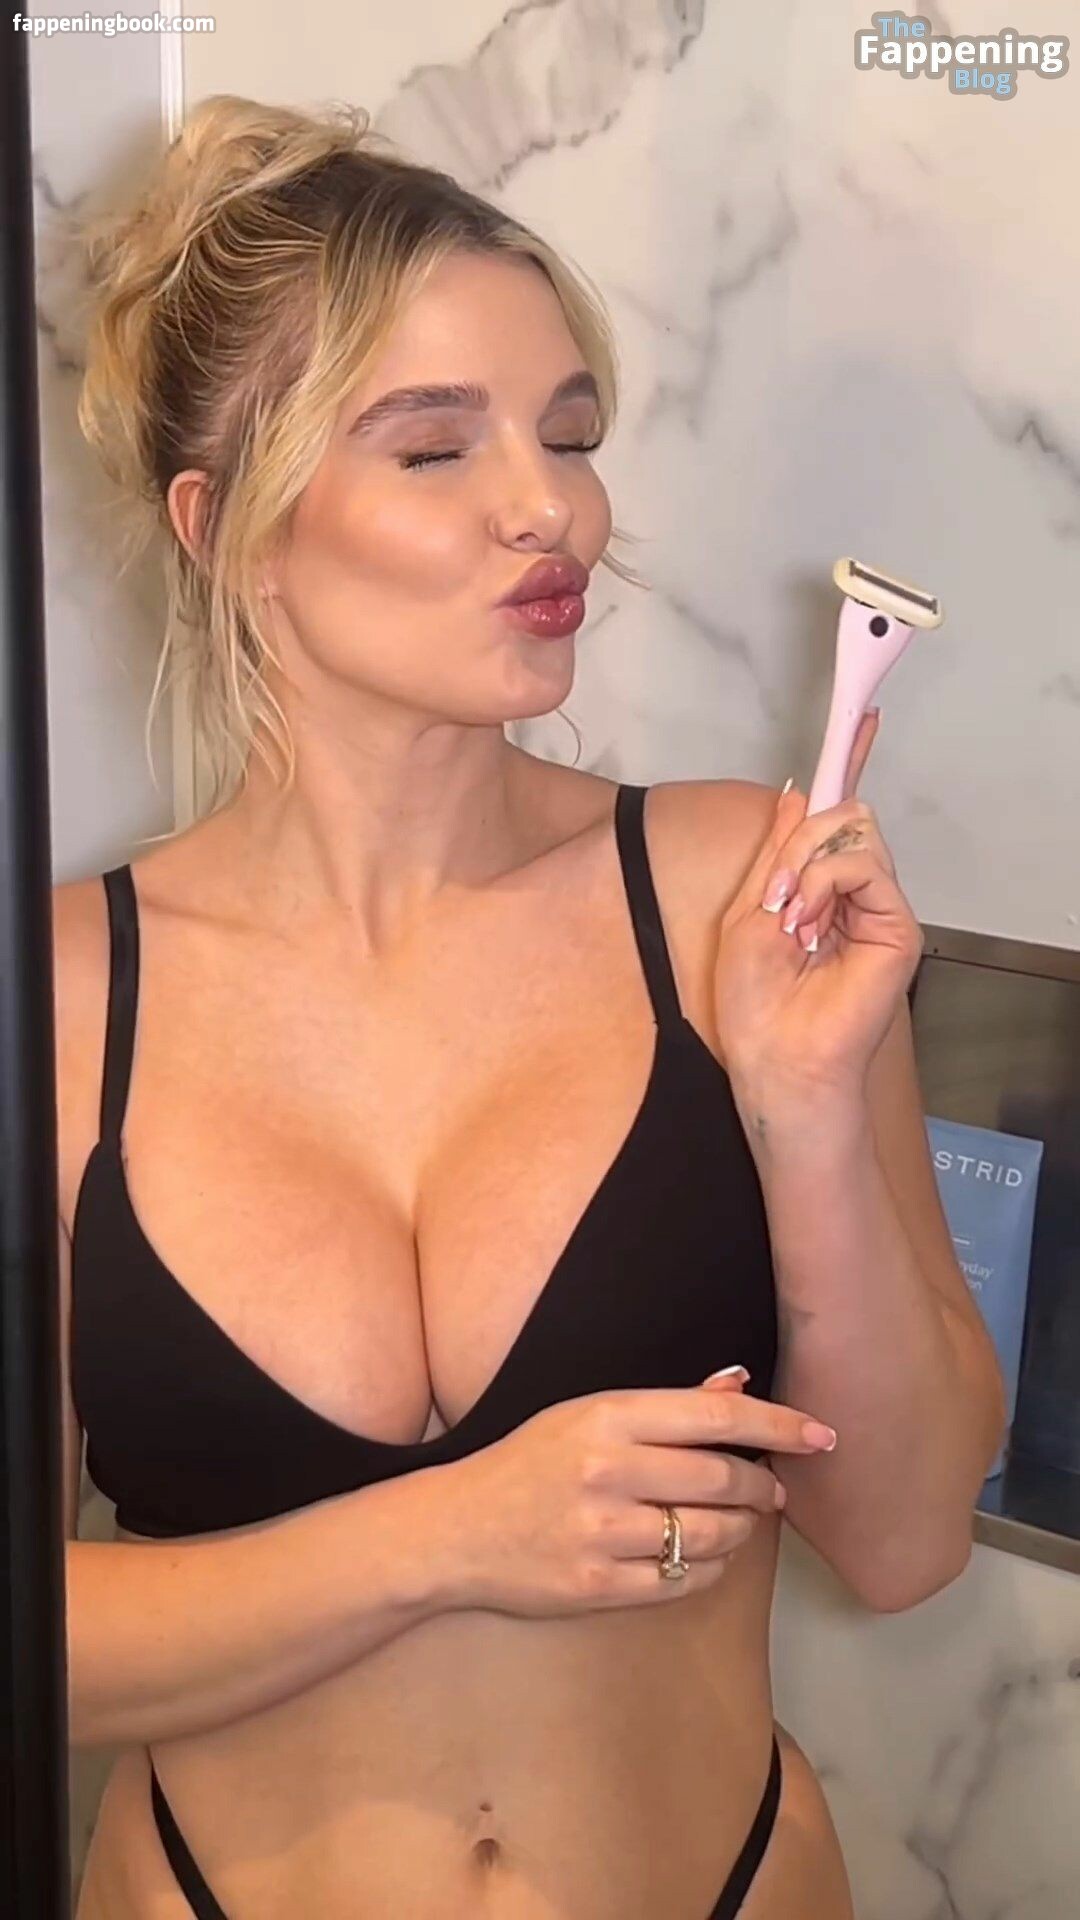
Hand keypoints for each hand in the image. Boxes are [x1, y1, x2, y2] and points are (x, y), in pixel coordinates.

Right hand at [437, 1376, 836, 1618]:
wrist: (454, 1530)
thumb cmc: (528, 1465)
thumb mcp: (585, 1415)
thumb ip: (665, 1405)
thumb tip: (739, 1384)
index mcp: (606, 1417)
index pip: (717, 1417)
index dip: (780, 1426)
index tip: (823, 1435)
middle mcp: (607, 1471)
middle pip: (723, 1479)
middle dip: (764, 1486)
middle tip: (775, 1490)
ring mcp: (601, 1533)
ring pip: (712, 1535)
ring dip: (743, 1531)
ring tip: (740, 1522)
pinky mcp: (597, 1587)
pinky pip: (683, 1580)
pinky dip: (709, 1568)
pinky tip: (703, 1555)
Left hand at [714, 712, 922, 1101]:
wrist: (776, 1061)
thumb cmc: (756, 1007)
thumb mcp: (749, 912)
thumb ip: (776, 854)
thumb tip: (793, 794)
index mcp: (821, 888)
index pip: (837, 816)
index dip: (849, 764)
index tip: (861, 718)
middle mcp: (856, 894)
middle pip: (841, 816)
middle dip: (798, 842)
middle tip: (774, 899)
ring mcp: (880, 909)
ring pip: (853, 831)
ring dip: (805, 866)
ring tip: (788, 920)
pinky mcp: (898, 926)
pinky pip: (864, 862)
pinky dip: (825, 880)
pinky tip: (807, 922)